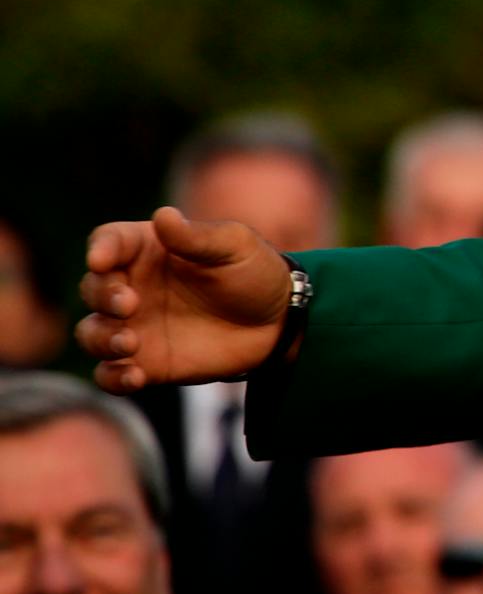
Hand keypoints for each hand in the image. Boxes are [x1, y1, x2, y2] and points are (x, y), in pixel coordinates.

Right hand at [76, 207, 292, 391]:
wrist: (278, 323)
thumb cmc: (255, 273)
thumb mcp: (235, 247)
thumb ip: (197, 237)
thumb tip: (163, 215)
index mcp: (149, 250)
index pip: (109, 242)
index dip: (100, 249)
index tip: (101, 260)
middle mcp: (133, 286)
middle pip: (93, 288)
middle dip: (102, 296)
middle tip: (130, 304)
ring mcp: (135, 326)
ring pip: (92, 333)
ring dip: (101, 339)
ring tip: (130, 343)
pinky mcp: (146, 363)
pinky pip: (111, 374)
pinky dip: (112, 378)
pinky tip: (135, 377)